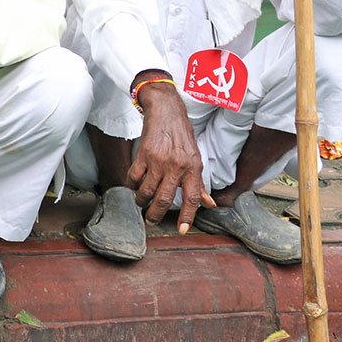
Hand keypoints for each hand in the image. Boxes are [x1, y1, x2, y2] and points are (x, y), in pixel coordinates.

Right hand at [129, 73, 215, 231]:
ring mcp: (159, 161)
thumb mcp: (196, 158)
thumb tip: (209, 204)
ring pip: (147, 191)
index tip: (182, 230)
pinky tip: (133, 186)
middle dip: (156, 214)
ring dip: (142, 201)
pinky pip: (134, 177)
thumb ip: (199, 183)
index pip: (192, 198)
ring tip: (141, 203)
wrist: (166, 111)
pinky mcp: (143, 154)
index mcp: (193, 168)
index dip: (188, 216)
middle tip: (152, 220)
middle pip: (165, 199)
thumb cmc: (182, 135)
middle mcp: (177, 166)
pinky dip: (132, 185)